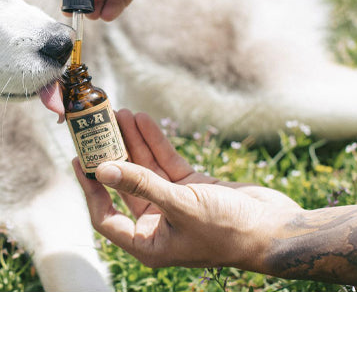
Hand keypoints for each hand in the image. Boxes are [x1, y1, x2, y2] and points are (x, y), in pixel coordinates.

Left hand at [73, 109, 301, 269]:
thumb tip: (104, 169)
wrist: (276, 228)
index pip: (105, 217)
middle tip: (96, 128)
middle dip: (111, 156)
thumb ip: (141, 185)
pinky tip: (143, 120)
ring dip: (132, 142)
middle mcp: (157, 225)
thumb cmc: (229, 230)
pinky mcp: (192, 188)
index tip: (80, 160)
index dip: (91, 189)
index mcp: (149, 244)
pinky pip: (166, 162)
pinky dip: (155, 142)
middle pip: (124, 186)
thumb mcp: (180, 205)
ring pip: (144, 169)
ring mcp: (174, 205)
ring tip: (120, 113)